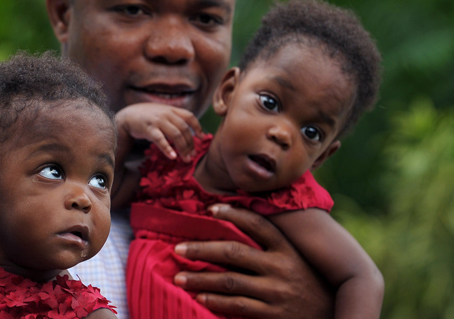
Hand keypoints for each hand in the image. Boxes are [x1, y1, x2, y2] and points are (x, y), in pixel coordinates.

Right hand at [115, 103, 203, 161]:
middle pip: (184, 129)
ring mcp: (157, 121)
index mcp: (171, 109)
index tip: (201, 137)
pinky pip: (160, 140)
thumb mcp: (162, 113)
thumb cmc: (147, 117)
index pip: (189, 116)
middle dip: (190, 143)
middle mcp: (166, 113)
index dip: (197, 126)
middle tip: (193, 155)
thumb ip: (174, 118)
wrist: (127, 116)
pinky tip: (172, 157)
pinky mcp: (148, 129)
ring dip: (183, 148)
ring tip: (186, 159)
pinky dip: (167, 149)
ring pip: (175, 135)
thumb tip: (189, 132)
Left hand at [173, 204, 334, 318]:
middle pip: (234, 252)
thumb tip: (245, 223)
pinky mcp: (272, 314)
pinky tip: (199, 296)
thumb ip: (276, 246)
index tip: (210, 208)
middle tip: (178, 248)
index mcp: (288, 249)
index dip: (233, 213)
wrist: (336, 317)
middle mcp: (282, 267)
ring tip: (179, 276)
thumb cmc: (313, 285)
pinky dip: (215, 300)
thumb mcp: (300, 260)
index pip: (258, 224)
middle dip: (202, 249)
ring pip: (230, 281)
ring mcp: (276, 292)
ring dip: (201, 278)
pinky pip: (237, 306)